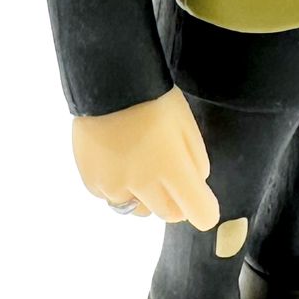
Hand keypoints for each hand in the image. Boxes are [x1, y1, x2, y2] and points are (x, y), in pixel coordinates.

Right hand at [71, 88, 219, 230]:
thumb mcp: (186, 125)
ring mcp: (114, 186)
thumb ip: (196, 161)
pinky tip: (117, 162)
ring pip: (139, 210)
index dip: (205, 209)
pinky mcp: (92, 183)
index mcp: (173, 169)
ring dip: (146, 197)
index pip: (201, 214)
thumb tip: (194, 184)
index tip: (202, 201)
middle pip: (170, 215)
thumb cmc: (153, 99)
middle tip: (171, 177)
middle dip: (176, 202)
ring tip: (140, 166)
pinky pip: (112, 197)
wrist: (105, 83)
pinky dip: (119, 188)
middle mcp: (144, 185)